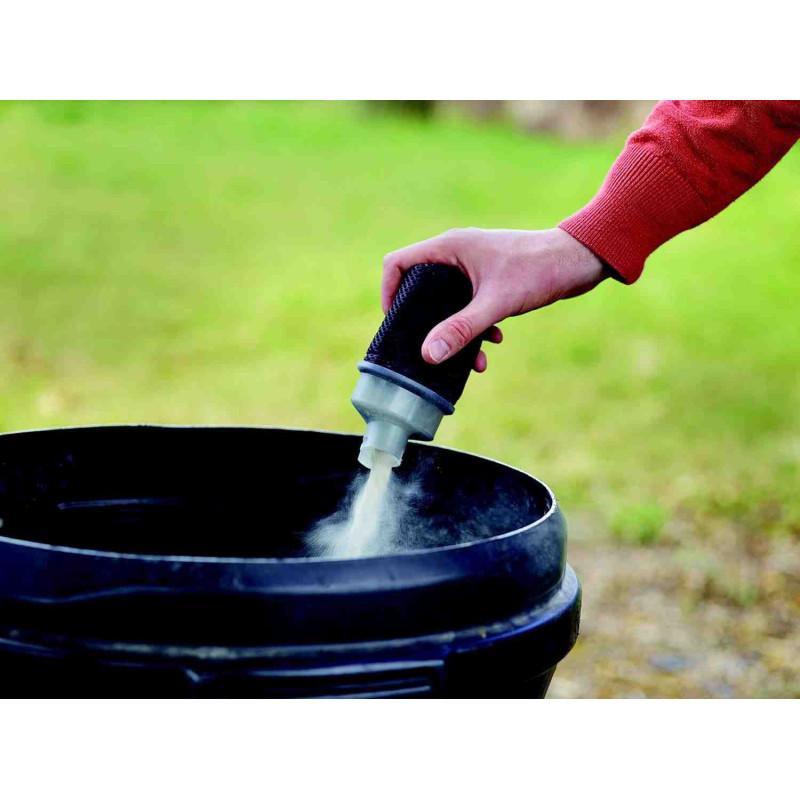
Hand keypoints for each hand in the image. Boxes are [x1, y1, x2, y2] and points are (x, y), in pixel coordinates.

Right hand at [382, 227, 606, 371]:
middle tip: (430, 347)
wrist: (581, 261)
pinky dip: (475, 327)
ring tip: (472, 357)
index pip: (398, 264)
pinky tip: (494, 343)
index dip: (388, 293)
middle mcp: (456, 254)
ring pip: (446, 303)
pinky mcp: (488, 279)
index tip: (395, 323)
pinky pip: (468, 306)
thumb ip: (461, 330)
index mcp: (449, 248)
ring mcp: (472, 267)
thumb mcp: (496, 304)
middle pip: (420, 288)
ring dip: (455, 331)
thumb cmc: (539, 270)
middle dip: (427, 323)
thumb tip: (429, 355)